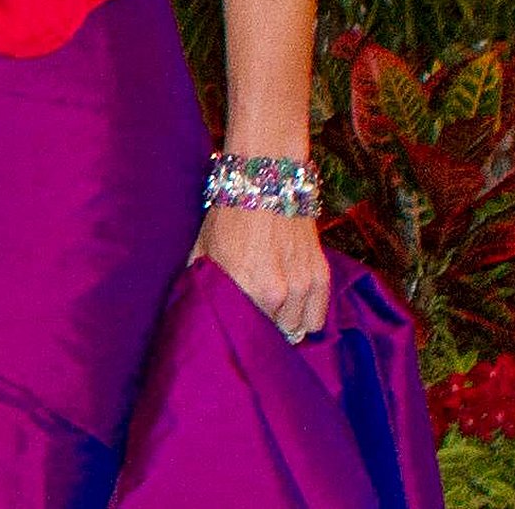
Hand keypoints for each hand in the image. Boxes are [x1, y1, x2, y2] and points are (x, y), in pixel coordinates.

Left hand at [189, 204, 329, 342]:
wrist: (266, 179)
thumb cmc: (230, 213)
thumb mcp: (203, 246)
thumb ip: (201, 281)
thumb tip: (193, 304)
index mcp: (243, 286)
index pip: (244, 332)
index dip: (240, 330)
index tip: (237, 326)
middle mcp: (275, 292)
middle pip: (271, 334)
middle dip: (263, 324)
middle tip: (255, 310)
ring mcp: (302, 285)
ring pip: (295, 329)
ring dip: (285, 319)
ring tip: (274, 303)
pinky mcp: (321, 275)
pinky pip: (316, 318)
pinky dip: (306, 314)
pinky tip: (294, 301)